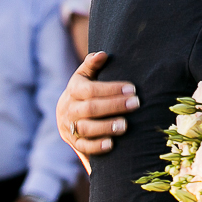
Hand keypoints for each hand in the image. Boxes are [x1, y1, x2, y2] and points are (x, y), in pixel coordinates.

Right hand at [56, 52, 138, 166]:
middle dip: (114, 106)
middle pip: (90, 108)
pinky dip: (96, 146)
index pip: (91, 89)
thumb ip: (92, 64)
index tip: (132, 88)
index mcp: (73, 89)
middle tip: (136, 104)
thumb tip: (102, 54)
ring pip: (86, 128)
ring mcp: (70, 126)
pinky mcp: (74, 143)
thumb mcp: (85, 76)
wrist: (65, 115)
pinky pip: (83, 146)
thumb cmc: (84, 91)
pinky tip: (111, 144)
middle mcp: (69, 108)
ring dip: (106, 127)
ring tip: (125, 125)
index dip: (111, 89)